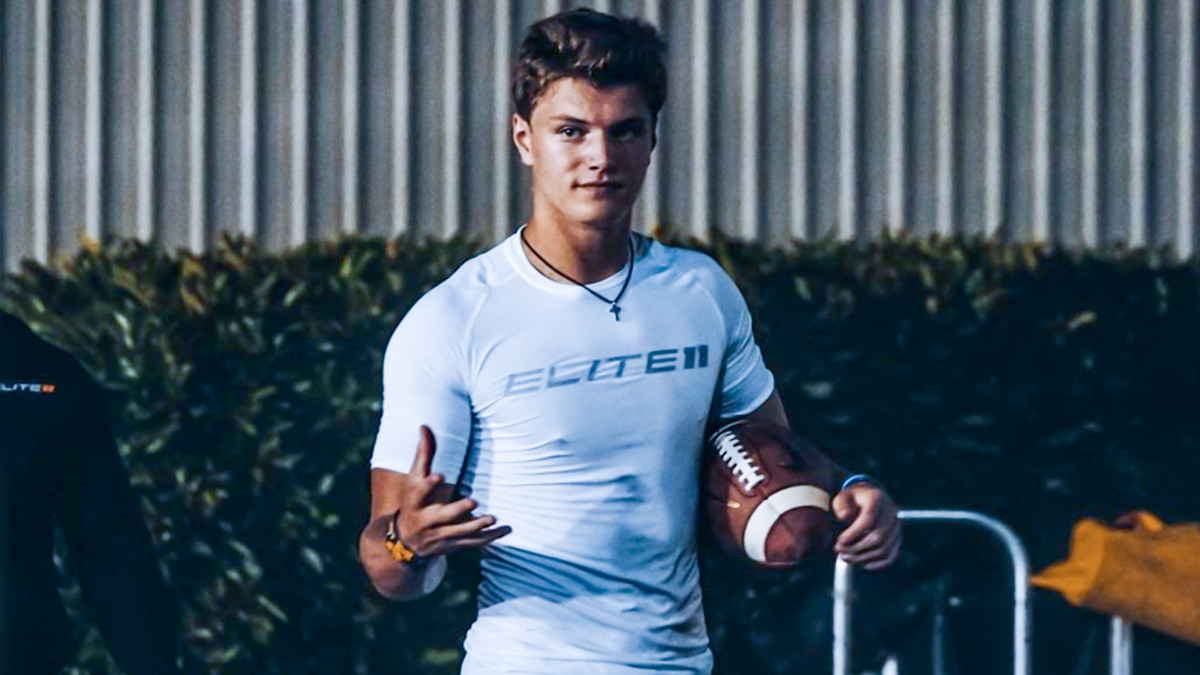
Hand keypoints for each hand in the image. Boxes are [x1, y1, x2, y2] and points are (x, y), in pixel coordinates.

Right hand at [397, 426, 510, 557]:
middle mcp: (425, 520)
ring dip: (477, 526)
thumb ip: (423, 454)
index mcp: (414, 501)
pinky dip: (488, 538)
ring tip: (493, 518)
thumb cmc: (413, 500)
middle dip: (457, 510)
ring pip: (459, 533)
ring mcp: (438, 536)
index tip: (438, 475)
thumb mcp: (414, 478)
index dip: (428, 484)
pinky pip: (471, 543)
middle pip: (442, 516)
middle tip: (473, 500)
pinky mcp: (451, 546)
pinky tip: (505, 530)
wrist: (405, 539)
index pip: (418, 492)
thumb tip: (425, 425)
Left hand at [832, 483, 900, 569]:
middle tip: (840, 551)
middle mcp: (891, 512)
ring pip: (884, 549)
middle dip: (856, 549)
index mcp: (878, 498)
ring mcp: (897, 527)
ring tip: (846, 557)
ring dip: (863, 558)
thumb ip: (840, 505)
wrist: (867, 499)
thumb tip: (844, 516)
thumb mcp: (842, 497)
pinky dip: (876, 564)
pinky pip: (891, 556)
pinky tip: (861, 564)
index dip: (853, 534)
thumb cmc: (851, 500)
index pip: (868, 520)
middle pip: (878, 538)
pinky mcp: (897, 539)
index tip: (839, 541)